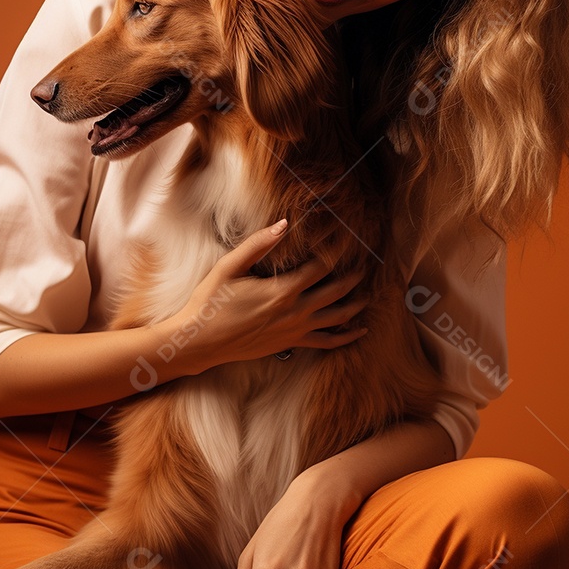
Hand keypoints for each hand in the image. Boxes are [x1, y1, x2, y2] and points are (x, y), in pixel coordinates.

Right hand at [175, 219, 368, 372]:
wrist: (201, 341)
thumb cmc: (211, 302)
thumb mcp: (230, 267)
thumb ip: (259, 244)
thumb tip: (283, 224)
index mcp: (282, 290)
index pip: (320, 267)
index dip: (335, 252)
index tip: (347, 240)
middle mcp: (295, 312)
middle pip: (336, 292)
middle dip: (353, 277)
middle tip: (365, 264)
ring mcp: (295, 330)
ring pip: (337, 318)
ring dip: (355, 304)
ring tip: (367, 293)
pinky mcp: (291, 344)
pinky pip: (326, 342)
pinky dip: (346, 337)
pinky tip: (360, 331)